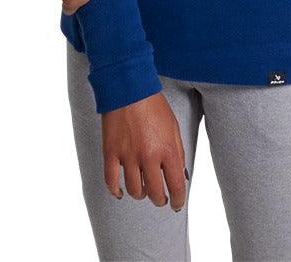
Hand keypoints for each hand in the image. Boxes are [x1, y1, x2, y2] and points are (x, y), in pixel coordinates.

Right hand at [102, 91, 188, 211]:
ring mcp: (128, 156)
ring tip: (142, 190)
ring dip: (140, 194)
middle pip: (154, 193)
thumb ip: (178, 152)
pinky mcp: (111, 152)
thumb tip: (179, 174)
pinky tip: (120, 191)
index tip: (176, 203)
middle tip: (160, 197)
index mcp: (167, 150)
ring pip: (134, 190)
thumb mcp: (173, 126)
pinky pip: (111, 181)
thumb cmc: (153, 104)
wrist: (129, 87)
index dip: (177, 199)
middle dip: (159, 199)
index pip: (175, 186)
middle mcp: (148, 156)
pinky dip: (116, 190)